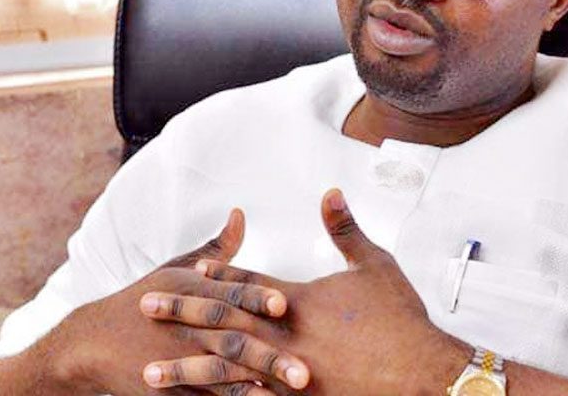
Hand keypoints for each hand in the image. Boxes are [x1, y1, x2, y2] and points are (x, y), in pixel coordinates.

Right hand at [54, 209, 309, 395]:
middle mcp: (186, 327)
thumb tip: (240, 214)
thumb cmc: (143, 299)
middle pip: (233, 340)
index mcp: (190, 293)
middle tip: (305, 370)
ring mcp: (178, 361)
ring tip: (291, 394)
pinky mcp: (169, 389)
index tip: (282, 304)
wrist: (90, 343)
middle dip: (269, 355)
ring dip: (258, 385)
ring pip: (223, 374)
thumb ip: (216, 248)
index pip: (227, 294)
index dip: (254, 298)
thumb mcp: (175, 269)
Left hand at [144, 190, 470, 394]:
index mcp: (301, 300)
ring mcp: (289, 375)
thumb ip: (346, 229)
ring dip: (184, 371)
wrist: (423, 374)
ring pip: (224, 371)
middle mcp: (287, 336)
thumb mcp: (375, 264)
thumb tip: (330, 192)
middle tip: (143, 306)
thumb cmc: (401, 318)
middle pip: (223, 321)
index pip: (248, 282)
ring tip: (148, 373)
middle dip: (181, 314)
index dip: (217, 273)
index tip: (187, 269)